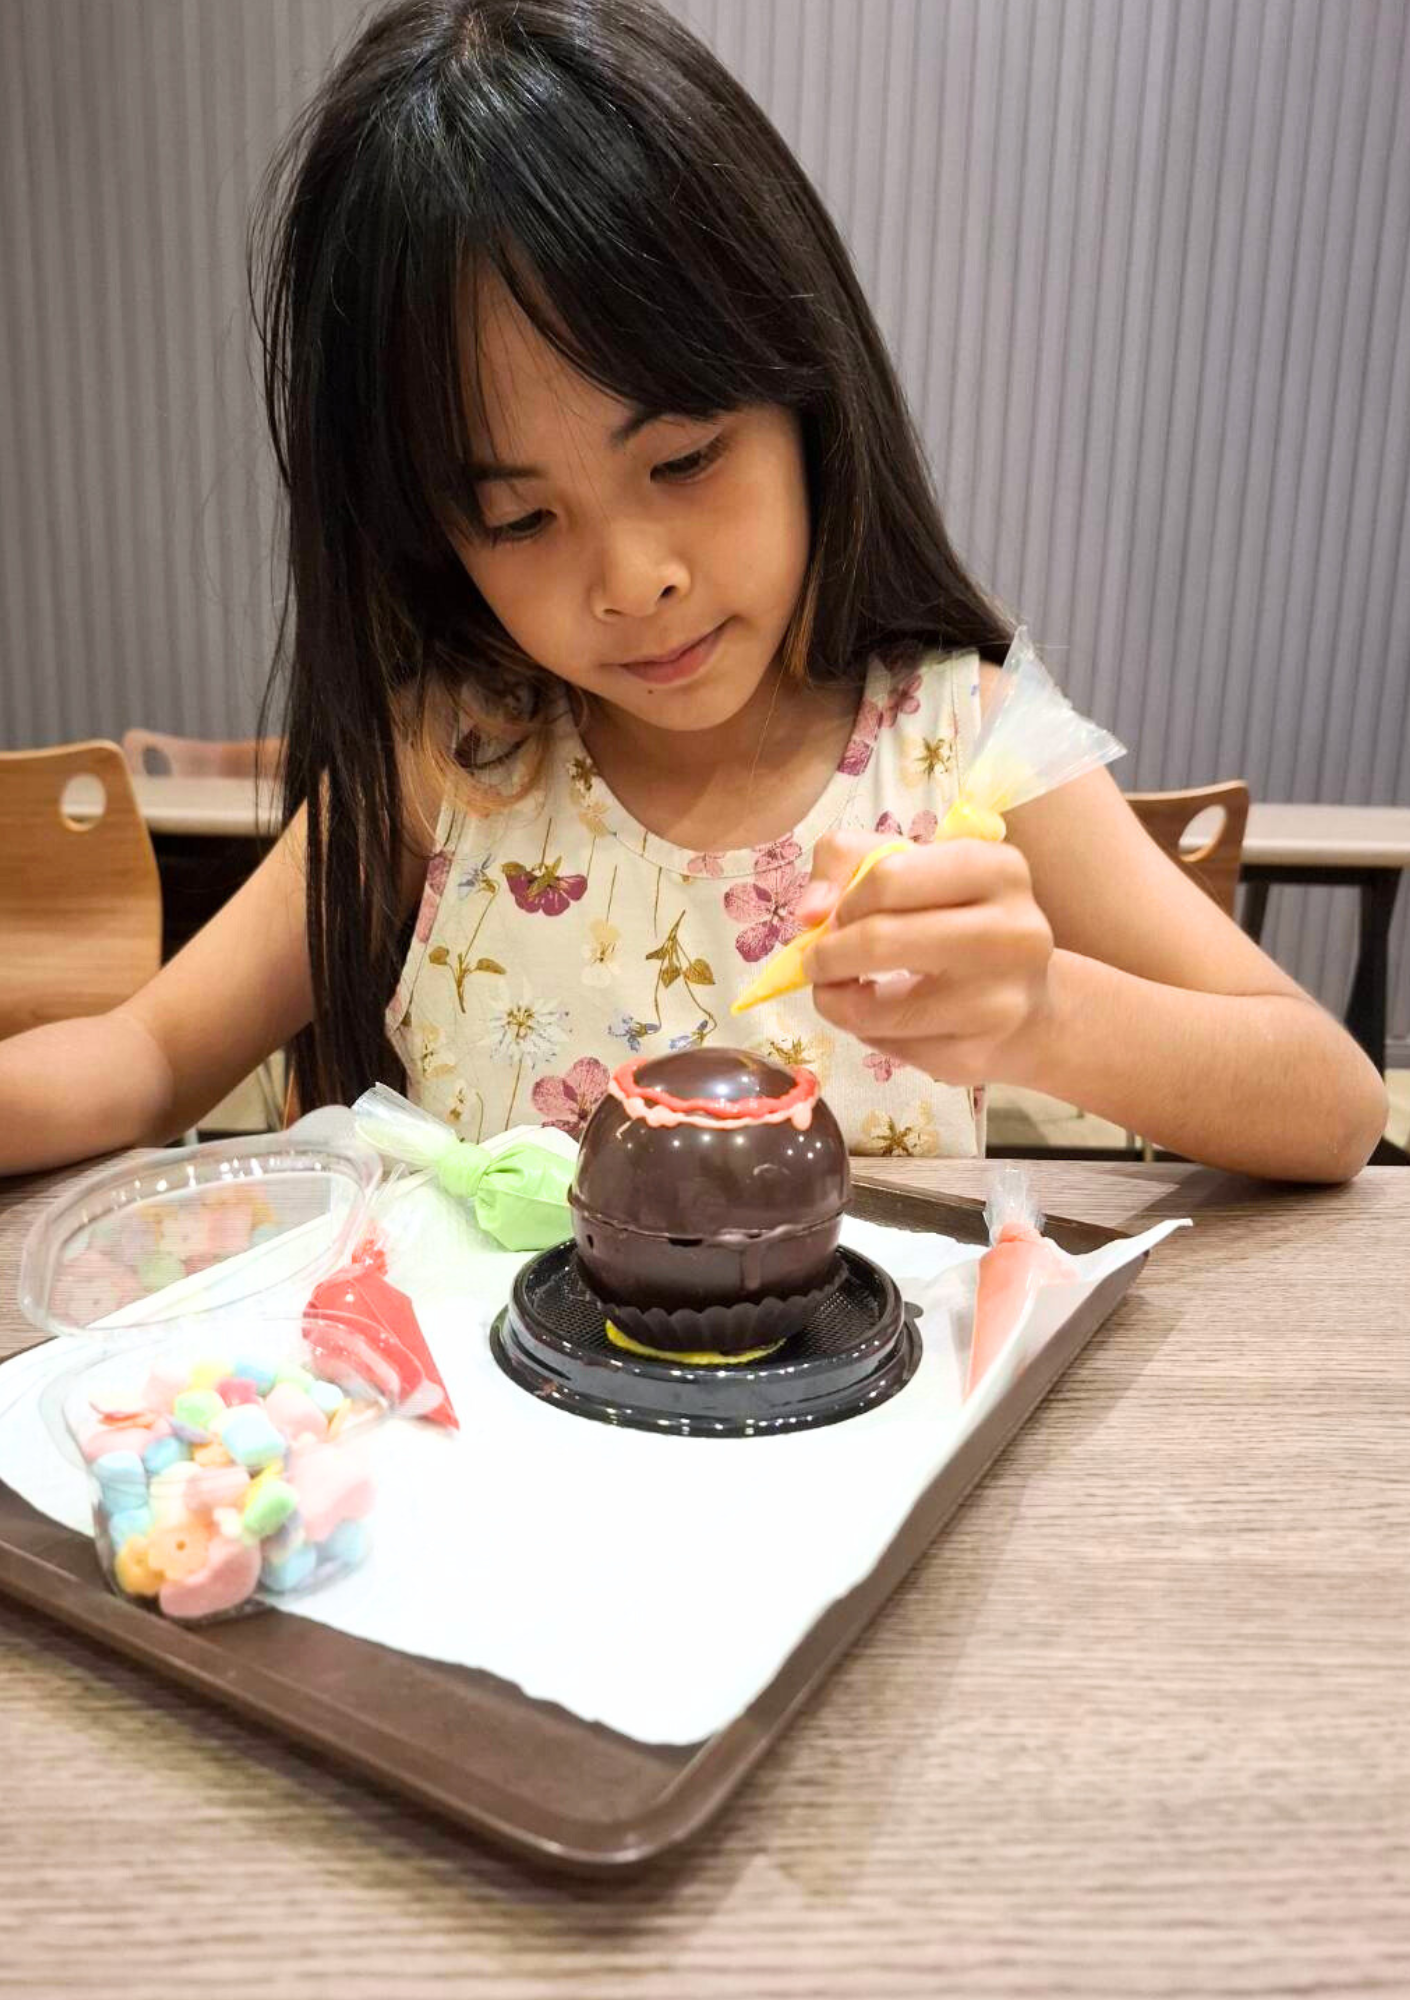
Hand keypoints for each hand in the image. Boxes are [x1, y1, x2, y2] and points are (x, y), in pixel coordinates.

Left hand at [797, 831, 1054, 1086]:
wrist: (1032, 1009)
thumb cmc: (960, 923)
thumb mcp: (916, 867)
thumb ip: (848, 860)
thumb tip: (809, 913)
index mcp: (999, 870)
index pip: (889, 877)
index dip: (845, 901)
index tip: (837, 916)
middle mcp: (1013, 934)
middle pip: (879, 941)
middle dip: (826, 955)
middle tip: (818, 960)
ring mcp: (998, 1003)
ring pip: (872, 1008)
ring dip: (834, 1000)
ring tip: (839, 990)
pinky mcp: (975, 1058)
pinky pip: (887, 1047)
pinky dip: (866, 1032)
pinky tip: (884, 1018)